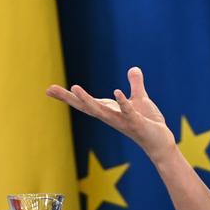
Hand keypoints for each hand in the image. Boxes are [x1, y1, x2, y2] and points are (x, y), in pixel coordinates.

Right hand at [46, 67, 176, 162]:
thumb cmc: (148, 122)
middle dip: (68, 98)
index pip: (85, 102)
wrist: (160, 141)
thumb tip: (133, 68)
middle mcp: (111, 117)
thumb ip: (135, 83)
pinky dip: (122, 102)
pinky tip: (116, 91)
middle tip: (50, 89)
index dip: (68, 96)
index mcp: (109, 110)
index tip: (49, 89)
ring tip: (74, 88)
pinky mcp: (136, 123)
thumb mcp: (140, 99)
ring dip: (88, 100)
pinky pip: (127, 111)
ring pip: (101, 111)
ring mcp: (122, 121)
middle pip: (85, 106)